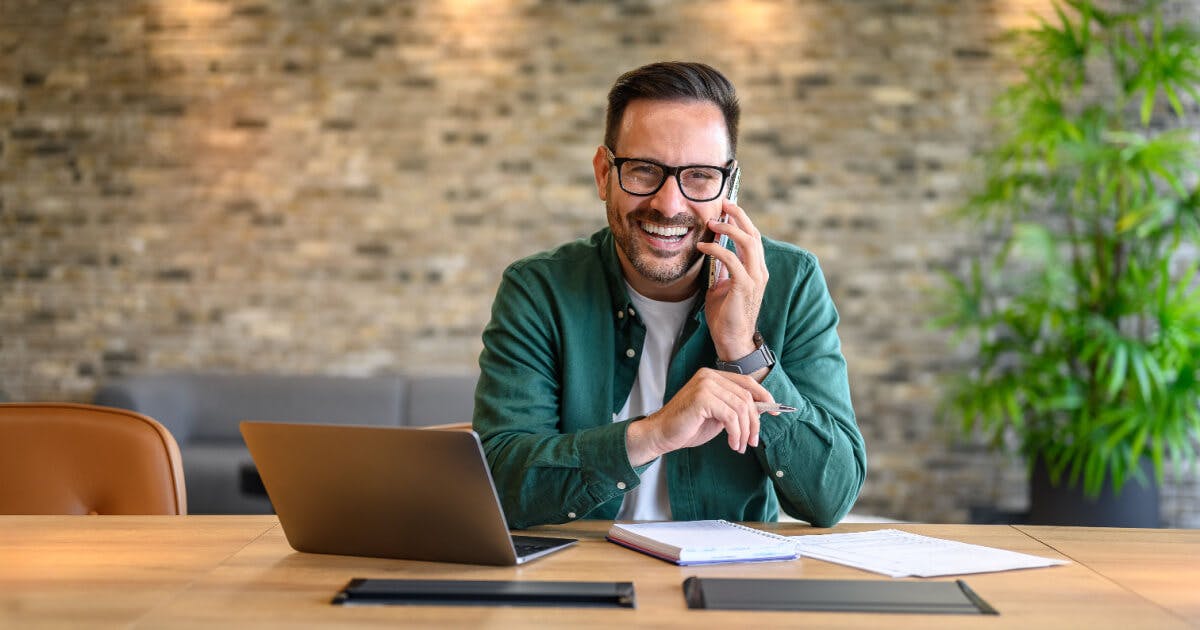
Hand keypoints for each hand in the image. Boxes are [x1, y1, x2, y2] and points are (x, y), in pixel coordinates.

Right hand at [626, 368, 776, 465]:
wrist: (662, 434)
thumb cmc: (688, 426)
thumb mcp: (718, 415)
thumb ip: (735, 408)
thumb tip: (762, 410)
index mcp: (713, 375)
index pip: (747, 382)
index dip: (764, 396)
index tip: (776, 412)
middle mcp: (709, 376)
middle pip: (746, 396)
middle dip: (754, 422)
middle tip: (752, 441)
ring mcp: (705, 385)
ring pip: (741, 407)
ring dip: (744, 431)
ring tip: (740, 446)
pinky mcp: (702, 398)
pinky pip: (731, 416)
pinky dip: (736, 433)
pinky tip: (732, 443)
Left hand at [696, 200, 768, 365]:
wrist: (732, 340)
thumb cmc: (726, 315)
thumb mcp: (722, 285)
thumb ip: (722, 268)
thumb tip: (713, 252)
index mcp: (756, 269)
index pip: (753, 237)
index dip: (741, 220)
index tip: (726, 208)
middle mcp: (759, 271)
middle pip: (753, 234)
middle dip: (738, 216)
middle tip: (722, 204)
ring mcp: (754, 278)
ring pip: (748, 243)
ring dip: (729, 229)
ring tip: (711, 223)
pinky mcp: (745, 287)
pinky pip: (732, 261)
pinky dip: (717, 250)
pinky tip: (703, 247)